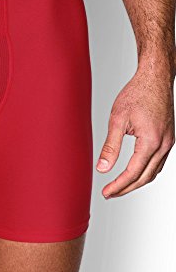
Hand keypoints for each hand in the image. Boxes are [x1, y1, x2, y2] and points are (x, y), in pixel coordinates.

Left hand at [96, 59, 174, 197]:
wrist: (155, 78)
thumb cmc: (137, 94)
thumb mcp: (117, 120)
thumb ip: (110, 147)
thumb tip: (102, 168)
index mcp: (151, 141)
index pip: (133, 173)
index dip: (118, 185)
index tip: (106, 192)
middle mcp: (163, 144)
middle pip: (145, 177)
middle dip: (126, 188)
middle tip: (110, 193)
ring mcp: (168, 142)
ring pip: (153, 172)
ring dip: (136, 182)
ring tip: (119, 186)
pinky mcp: (168, 138)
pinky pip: (158, 162)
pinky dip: (146, 172)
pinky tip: (134, 173)